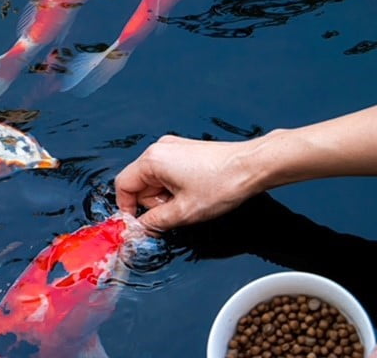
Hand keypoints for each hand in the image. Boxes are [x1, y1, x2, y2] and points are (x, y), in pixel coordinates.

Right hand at [115, 135, 262, 231]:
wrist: (254, 166)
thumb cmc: (224, 183)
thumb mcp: (183, 212)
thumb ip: (155, 222)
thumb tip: (139, 229)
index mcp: (152, 160)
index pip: (123, 186)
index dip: (127, 209)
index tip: (137, 225)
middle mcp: (160, 149)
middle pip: (139, 183)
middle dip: (152, 203)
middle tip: (174, 213)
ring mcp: (174, 148)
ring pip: (155, 180)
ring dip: (165, 196)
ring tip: (189, 202)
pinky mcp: (186, 151)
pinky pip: (169, 173)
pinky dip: (175, 188)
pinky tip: (194, 194)